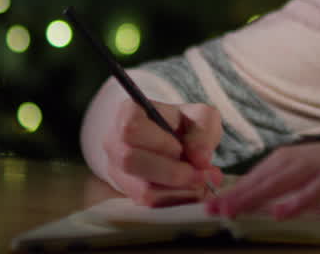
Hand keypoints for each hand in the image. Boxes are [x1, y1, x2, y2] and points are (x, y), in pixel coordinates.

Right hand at [105, 100, 224, 206]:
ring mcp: (118, 171)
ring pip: (141, 190)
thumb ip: (203, 130)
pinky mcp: (129, 194)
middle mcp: (115, 143)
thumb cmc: (182, 125)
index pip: (131, 128)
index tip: (181, 148)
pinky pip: (150, 205)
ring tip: (205, 182)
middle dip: (171, 172)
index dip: (159, 142)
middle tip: (203, 173)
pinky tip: (196, 191)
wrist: (169, 142)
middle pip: (130, 161)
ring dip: (179, 191)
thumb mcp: (199, 116)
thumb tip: (201, 160)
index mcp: (128, 114)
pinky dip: (178, 201)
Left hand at [206, 134, 319, 219]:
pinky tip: (281, 214)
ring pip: (302, 169)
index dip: (258, 180)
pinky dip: (306, 197)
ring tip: (229, 213)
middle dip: (246, 185)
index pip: (296, 164)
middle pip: (288, 163)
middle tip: (211, 209)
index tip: (228, 200)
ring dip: (260, 191)